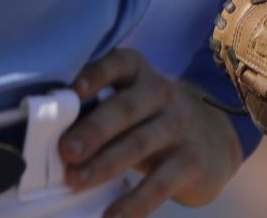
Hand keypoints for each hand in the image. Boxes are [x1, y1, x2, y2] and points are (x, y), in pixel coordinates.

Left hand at [61, 48, 240, 217]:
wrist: (218, 138)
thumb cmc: (155, 119)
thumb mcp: (136, 103)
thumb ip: (101, 111)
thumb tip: (48, 136)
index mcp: (141, 75)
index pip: (120, 64)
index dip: (96, 74)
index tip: (73, 90)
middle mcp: (162, 95)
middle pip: (127, 108)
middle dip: (94, 129)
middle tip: (65, 150)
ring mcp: (179, 129)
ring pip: (140, 144)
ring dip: (105, 164)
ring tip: (76, 181)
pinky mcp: (190, 163)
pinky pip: (160, 183)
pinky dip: (134, 202)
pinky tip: (111, 217)